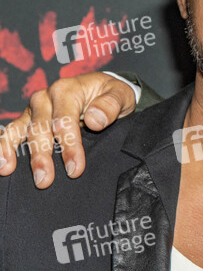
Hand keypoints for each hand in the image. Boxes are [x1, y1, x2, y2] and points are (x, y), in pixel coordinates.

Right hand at [0, 72, 136, 187]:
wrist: (102, 90)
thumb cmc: (111, 95)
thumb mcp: (121, 94)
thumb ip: (111, 105)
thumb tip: (94, 119)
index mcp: (67, 90)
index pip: (65, 122)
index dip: (69, 146)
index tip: (75, 169)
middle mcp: (46, 97)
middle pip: (40, 128)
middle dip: (42, 156)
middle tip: (44, 181)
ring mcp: (34, 109)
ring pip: (19, 130)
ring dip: (13, 151)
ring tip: (8, 170)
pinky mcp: (27, 120)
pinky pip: (10, 133)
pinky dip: (2, 146)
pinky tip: (1, 163)